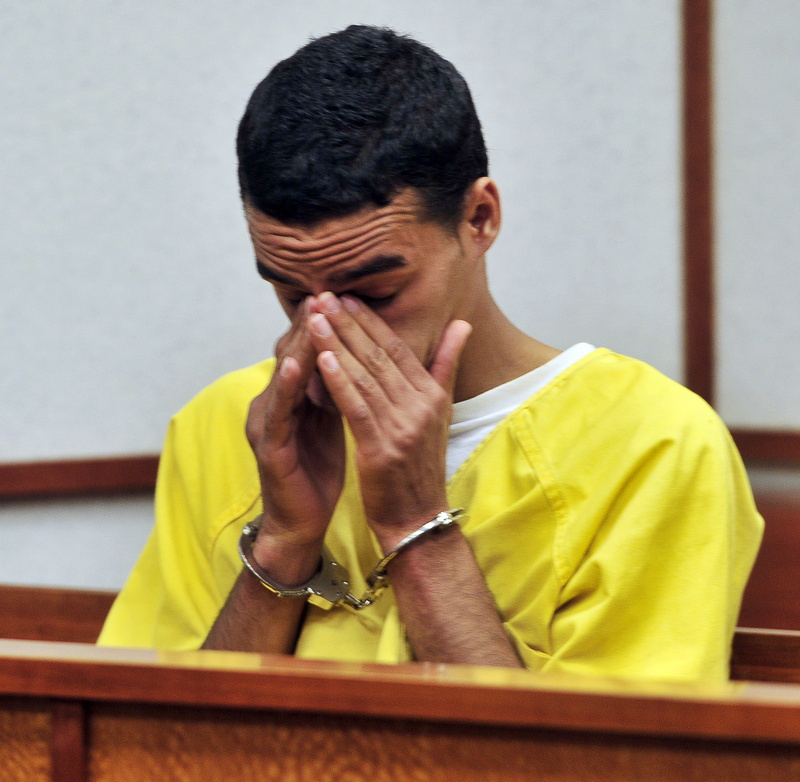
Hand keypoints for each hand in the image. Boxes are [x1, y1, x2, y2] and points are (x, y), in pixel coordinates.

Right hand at [245, 298, 344, 582]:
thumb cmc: (318, 468)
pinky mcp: (268, 447)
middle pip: (292, 355)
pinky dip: (286, 387)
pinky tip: (294, 366)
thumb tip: (364, 355)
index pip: (308, 350)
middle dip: (311, 325)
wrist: (302, 520)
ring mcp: (268, 423)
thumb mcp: (335, 419)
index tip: (344, 294)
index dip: (325, 324)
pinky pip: (279, 412)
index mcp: (294, 396)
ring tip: (313, 316)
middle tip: (327, 292)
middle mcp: (275, 402)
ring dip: (299, 345)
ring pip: (285, 376)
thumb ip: (342, 386)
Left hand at [307, 292, 471, 550]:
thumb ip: (446, 365)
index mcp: (432, 395)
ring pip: (365, 376)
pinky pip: (357, 407)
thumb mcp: (440, 413)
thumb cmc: (420, 465)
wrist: (417, 518)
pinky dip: (339, 381)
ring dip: (337, 344)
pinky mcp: (382, 448)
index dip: (371, 321)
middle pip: (379, 356)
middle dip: (349, 323)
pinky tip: (322, 358)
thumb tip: (463, 323)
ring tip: (314, 317)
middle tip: (324, 295)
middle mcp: (421, 406)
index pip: (398, 348)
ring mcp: (403, 427)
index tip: (347, 297)